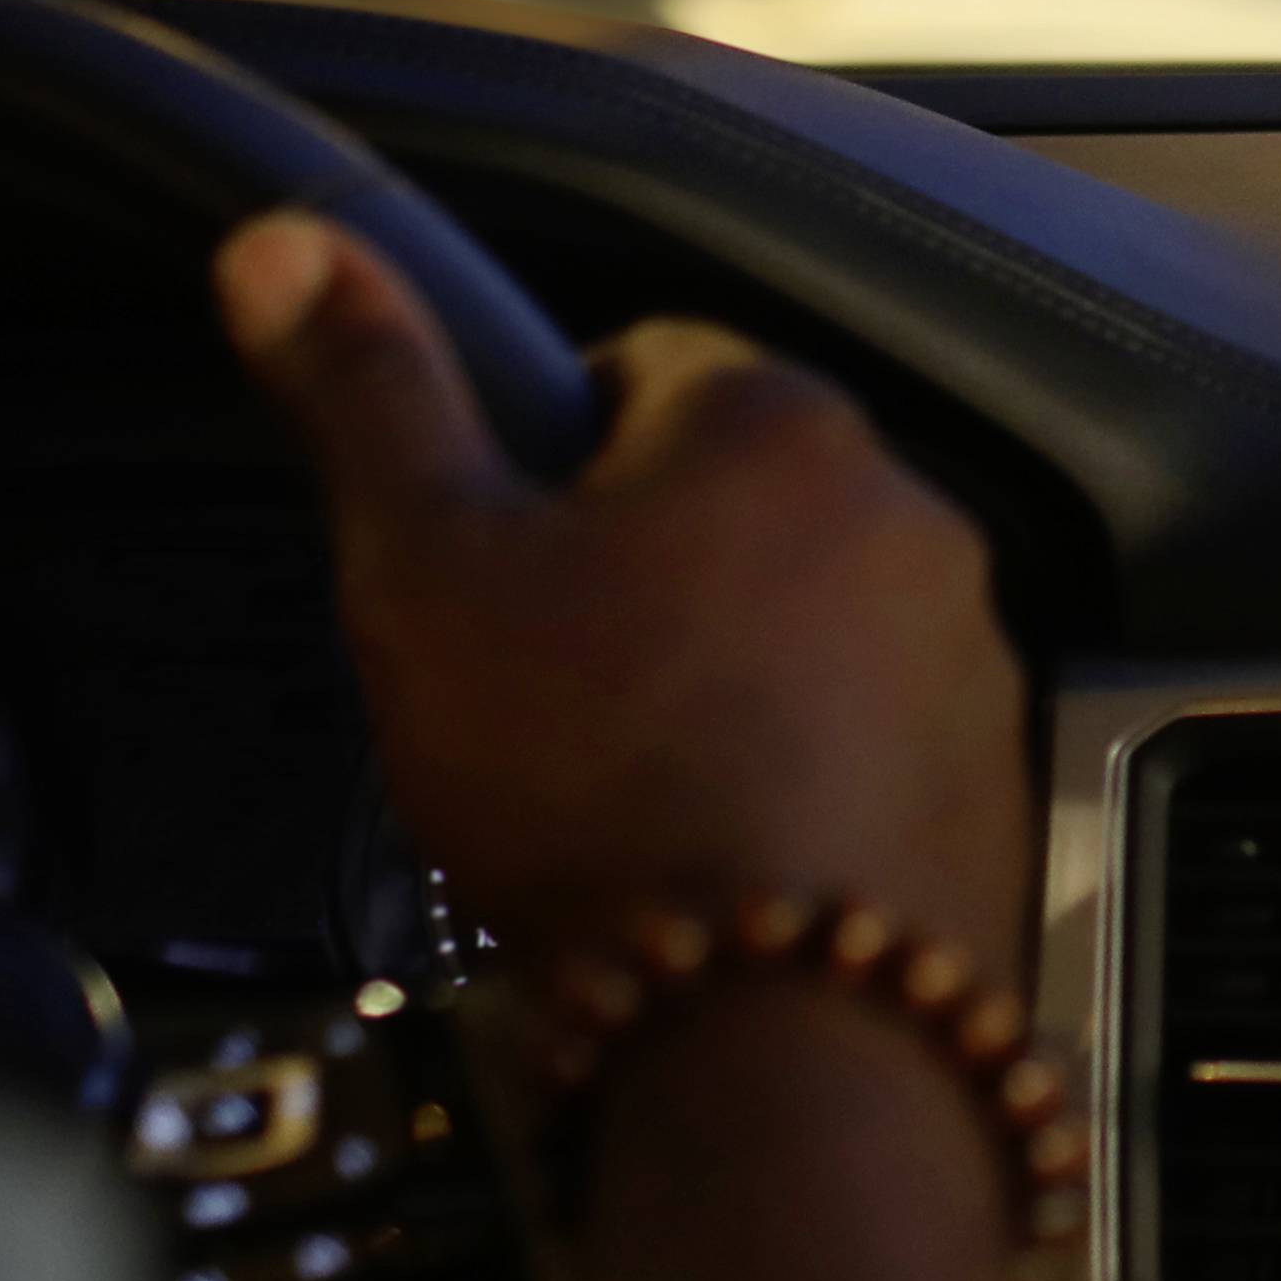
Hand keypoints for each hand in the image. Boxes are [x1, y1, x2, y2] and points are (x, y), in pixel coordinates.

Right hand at [213, 214, 1030, 988]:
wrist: (770, 1043)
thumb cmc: (583, 780)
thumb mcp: (426, 570)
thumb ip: (367, 394)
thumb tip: (280, 236)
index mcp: (776, 419)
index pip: (633, 367)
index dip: (538, 467)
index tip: (495, 582)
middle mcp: (908, 507)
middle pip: (728, 502)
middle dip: (640, 578)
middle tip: (545, 704)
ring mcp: (972, 652)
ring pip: (804, 624)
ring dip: (729, 677)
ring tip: (633, 802)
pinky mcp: (1000, 782)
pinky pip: (872, 738)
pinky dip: (805, 776)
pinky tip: (726, 864)